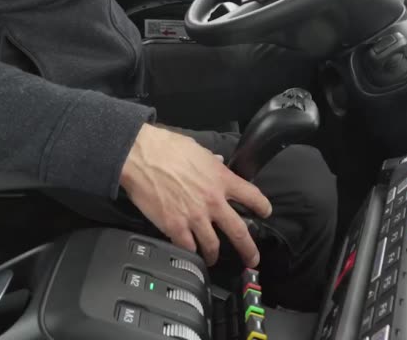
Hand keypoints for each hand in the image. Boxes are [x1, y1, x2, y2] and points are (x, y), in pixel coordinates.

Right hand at [120, 125, 272, 266]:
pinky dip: (190, 253)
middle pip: (239, 231)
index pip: (252, 196)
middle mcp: (213, 201)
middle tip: (253, 259)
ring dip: (214, 255)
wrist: (141, 156)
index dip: (262, 206)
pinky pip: (188, 247)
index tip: (265, 212)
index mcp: (221, 179)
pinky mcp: (175, 226)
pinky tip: (190, 254)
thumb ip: (211, 161)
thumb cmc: (166, 148)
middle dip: (249, 250)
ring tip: (213, 259)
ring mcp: (195, 217)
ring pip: (213, 246)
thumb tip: (218, 161)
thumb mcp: (198, 149)